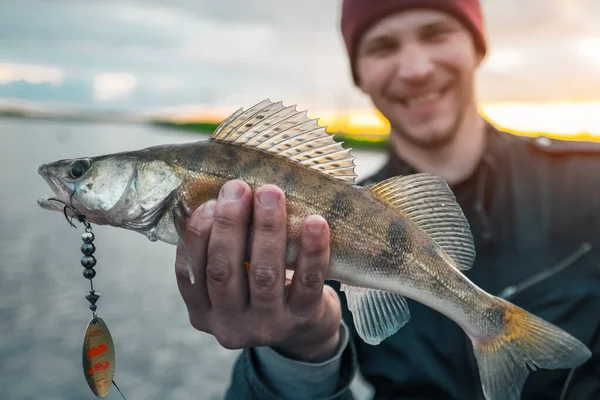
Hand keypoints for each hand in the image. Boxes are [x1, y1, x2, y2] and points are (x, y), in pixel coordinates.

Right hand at [174, 180, 341, 361]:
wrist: (306, 329)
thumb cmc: (261, 289)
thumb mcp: (233, 279)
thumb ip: (221, 248)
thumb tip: (219, 194)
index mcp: (203, 311)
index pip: (189, 272)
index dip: (196, 234)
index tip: (209, 201)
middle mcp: (230, 324)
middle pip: (223, 271)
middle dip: (229, 224)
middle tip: (238, 187)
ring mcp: (267, 326)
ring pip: (264, 275)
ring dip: (267, 229)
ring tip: (271, 194)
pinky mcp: (303, 319)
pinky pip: (308, 282)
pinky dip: (312, 250)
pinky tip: (315, 222)